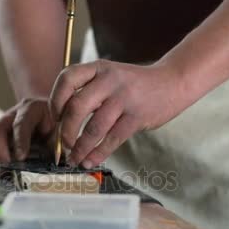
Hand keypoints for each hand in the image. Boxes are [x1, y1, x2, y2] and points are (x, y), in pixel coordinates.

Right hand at [0, 98, 54, 168]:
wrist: (50, 117)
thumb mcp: (61, 130)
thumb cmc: (57, 125)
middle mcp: (13, 115)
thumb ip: (57, 143)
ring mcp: (2, 125)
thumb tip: (55, 160)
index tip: (20, 157)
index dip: (19, 140)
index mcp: (32, 109)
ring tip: (3, 173)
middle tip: (5, 166)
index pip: (21, 123)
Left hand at [49, 59, 190, 168]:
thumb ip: (89, 91)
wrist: (173, 82)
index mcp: (99, 68)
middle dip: (66, 131)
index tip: (55, 118)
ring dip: (80, 147)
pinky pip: (112, 139)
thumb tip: (62, 123)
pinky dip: (98, 153)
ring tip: (74, 158)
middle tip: (64, 144)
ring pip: (94, 128)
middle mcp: (109, 80)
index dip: (55, 100)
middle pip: (76, 107)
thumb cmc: (135, 84)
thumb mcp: (110, 76)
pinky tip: (91, 160)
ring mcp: (124, 98)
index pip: (67, 78)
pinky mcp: (137, 117)